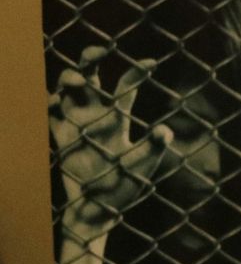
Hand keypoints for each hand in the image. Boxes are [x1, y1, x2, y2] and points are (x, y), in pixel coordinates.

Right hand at [47, 46, 169, 241]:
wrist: (97, 211)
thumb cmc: (124, 188)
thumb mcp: (141, 167)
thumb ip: (151, 148)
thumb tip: (165, 131)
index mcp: (118, 118)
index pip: (126, 87)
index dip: (136, 72)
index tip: (150, 62)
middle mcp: (95, 115)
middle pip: (90, 77)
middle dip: (90, 59)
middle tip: (97, 52)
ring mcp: (75, 124)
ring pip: (68, 90)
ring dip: (69, 79)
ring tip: (77, 80)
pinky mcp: (60, 137)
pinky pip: (52, 115)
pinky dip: (51, 105)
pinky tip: (56, 102)